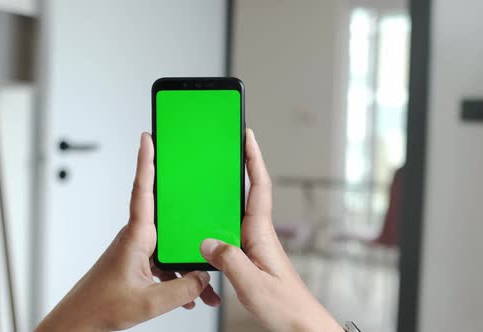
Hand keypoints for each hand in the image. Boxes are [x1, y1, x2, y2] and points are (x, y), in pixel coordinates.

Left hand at [36, 133, 219, 331]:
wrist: (78, 322)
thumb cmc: (99, 307)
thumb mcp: (148, 302)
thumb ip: (182, 290)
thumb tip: (203, 277)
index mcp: (136, 237)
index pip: (142, 190)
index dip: (146, 162)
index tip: (148, 138)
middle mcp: (137, 238)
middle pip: (171, 223)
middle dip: (193, 228)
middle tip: (207, 214)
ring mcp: (138, 251)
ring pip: (171, 250)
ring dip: (188, 269)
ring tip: (206, 292)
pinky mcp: (138, 264)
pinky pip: (164, 265)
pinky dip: (178, 279)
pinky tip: (190, 296)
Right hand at [200, 129, 340, 331]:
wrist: (301, 326)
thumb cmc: (287, 307)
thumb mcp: (252, 284)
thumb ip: (229, 261)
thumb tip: (206, 241)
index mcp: (262, 234)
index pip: (259, 187)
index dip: (253, 159)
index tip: (246, 136)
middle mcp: (259, 236)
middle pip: (248, 193)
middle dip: (238, 169)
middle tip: (224, 150)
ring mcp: (255, 247)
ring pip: (237, 215)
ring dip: (226, 199)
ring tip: (208, 187)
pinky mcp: (250, 259)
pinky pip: (231, 235)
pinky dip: (219, 227)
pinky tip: (207, 233)